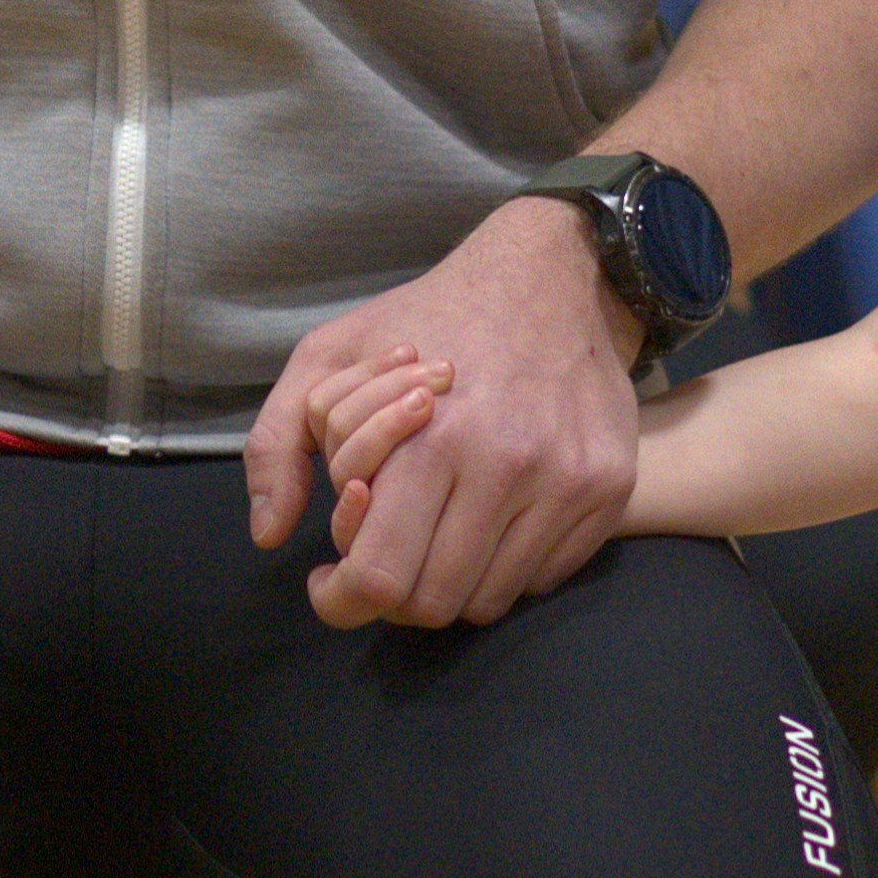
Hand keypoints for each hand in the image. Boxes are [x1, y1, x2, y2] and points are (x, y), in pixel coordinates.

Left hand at [244, 197, 643, 628]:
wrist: (550, 275)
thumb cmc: (429, 317)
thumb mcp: (330, 353)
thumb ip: (279, 440)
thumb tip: (269, 534)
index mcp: (433, 437)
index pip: (381, 576)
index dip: (343, 597)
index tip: (330, 582)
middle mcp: (508, 468)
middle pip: (435, 602)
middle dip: (393, 593)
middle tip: (380, 555)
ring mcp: (567, 484)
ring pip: (490, 600)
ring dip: (449, 579)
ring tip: (431, 527)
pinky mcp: (608, 491)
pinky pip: (542, 577)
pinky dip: (504, 563)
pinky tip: (484, 512)